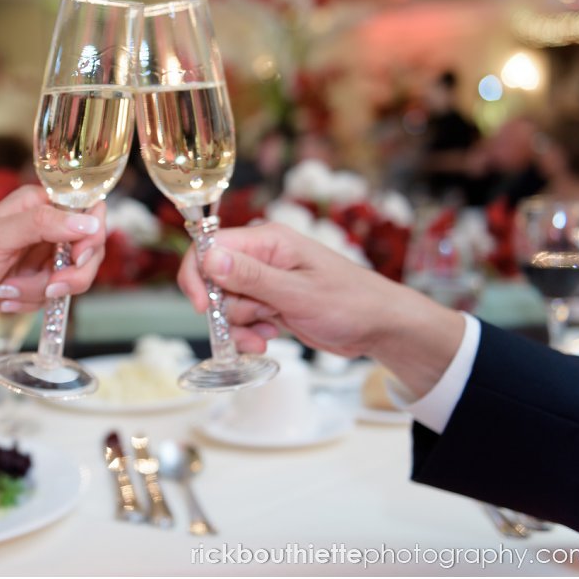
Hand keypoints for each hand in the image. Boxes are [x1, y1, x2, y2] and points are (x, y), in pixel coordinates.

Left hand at [0, 185, 106, 336]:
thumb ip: (43, 225)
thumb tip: (88, 222)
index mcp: (36, 204)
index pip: (86, 210)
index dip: (91, 235)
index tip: (78, 256)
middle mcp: (43, 227)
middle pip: (88, 249)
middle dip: (70, 273)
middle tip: (50, 286)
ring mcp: (40, 257)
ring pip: (73, 276)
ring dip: (42, 291)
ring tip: (9, 292)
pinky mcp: (35, 283)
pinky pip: (55, 295)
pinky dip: (33, 302)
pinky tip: (6, 299)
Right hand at [177, 222, 462, 397]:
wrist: (380, 327)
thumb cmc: (350, 303)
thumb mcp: (298, 293)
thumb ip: (251, 277)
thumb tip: (208, 259)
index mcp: (267, 241)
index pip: (210, 248)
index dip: (198, 276)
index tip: (202, 307)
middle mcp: (262, 257)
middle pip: (213, 280)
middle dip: (224, 309)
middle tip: (250, 325)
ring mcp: (265, 281)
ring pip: (226, 303)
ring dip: (238, 326)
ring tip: (266, 335)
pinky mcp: (270, 302)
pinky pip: (242, 318)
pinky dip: (249, 332)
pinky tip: (270, 337)